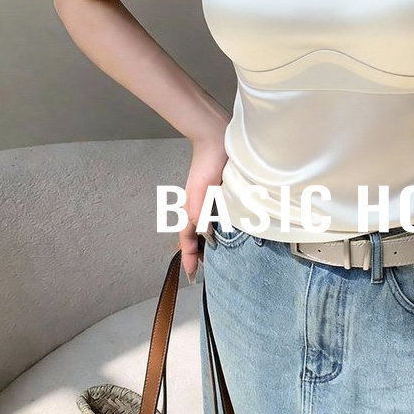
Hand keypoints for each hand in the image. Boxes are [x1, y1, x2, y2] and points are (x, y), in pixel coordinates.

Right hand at [180, 137, 226, 283]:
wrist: (216, 139)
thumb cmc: (208, 164)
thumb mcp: (203, 192)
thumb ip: (201, 214)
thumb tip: (204, 237)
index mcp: (190, 208)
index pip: (186, 238)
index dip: (188, 257)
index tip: (192, 275)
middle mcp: (196, 206)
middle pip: (192, 235)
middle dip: (196, 252)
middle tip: (204, 269)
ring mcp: (205, 199)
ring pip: (203, 226)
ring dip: (206, 241)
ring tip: (214, 255)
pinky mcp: (216, 192)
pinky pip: (212, 215)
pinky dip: (215, 227)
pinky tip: (226, 230)